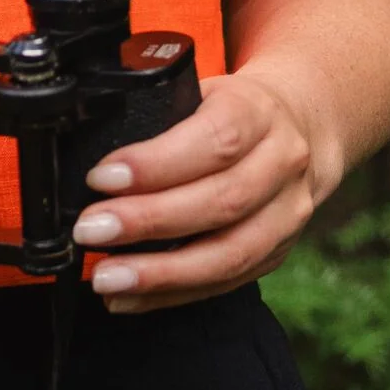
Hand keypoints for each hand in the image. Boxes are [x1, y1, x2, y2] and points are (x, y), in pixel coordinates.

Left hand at [68, 63, 340, 312]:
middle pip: (221, 202)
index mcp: (259, 112)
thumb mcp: (202, 91)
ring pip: (229, 254)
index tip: (101, 178)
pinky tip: (127, 298)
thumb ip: (158, 114)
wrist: (301, 127)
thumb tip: (88, 145)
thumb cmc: (231, 109)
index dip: (156, 164)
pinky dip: (171, 295)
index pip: (213, 140)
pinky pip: (224, 283)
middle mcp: (283, 165)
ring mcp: (287, 215)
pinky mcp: (277, 253)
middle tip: (90, 230)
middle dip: (149, 222)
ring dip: (161, 274)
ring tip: (106, 278)